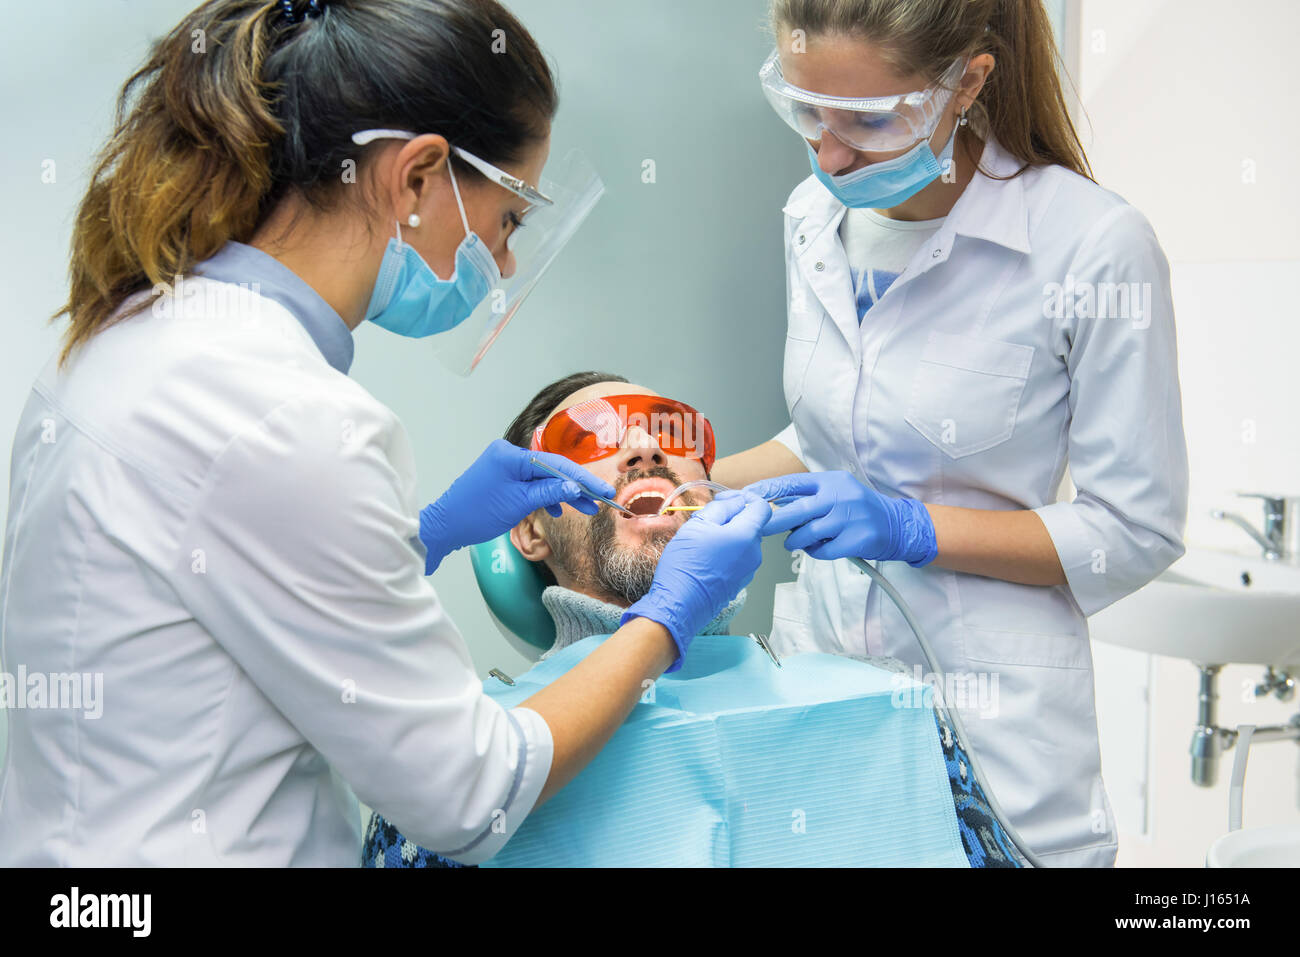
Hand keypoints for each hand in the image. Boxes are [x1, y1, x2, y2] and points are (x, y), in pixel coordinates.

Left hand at [419, 439, 616, 573]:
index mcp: (511, 455)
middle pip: (551, 469)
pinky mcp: (502, 478)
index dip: (583, 478)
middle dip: (576, 487)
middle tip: (601, 500)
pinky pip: (530, 484)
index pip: (555, 463)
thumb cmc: (477, 513)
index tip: (603, 489)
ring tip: (585, 509)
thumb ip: (549, 492)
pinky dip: (544, 496)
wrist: (447, 526)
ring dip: (563, 494)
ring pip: (542, 478)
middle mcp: (508, 455)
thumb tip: (574, 486)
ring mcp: (505, 466)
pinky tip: (557, 510)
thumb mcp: (520, 503)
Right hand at [620, 489, 769, 671]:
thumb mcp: (699, 524)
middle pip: (751, 524)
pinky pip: (738, 559)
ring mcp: (748, 571)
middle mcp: (754, 554)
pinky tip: (705, 557)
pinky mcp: (739, 582)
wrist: (679, 605)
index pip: (761, 507)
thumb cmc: (686, 566)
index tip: (725, 499)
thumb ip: (722, 507)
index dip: (744, 498)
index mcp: (746, 536)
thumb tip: (736, 501)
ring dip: (727, 535)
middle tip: (706, 520)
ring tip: (702, 541)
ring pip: (743, 542)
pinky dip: (726, 552)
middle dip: (732, 517)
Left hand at [745, 471, 936, 566]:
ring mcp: (849, 518)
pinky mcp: (856, 539)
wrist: (896, 524)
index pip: (792, 483)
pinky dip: (816, 552)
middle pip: (795, 511)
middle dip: (772, 521)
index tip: (747, 496)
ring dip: (796, 541)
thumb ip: (808, 496)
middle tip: (759, 528)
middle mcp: (839, 496)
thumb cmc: (858, 508)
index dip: (767, 490)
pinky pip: (823, 551)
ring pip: (807, 534)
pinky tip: (820, 548)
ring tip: (796, 541)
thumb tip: (772, 502)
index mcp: (831, 481)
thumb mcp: (835, 492)